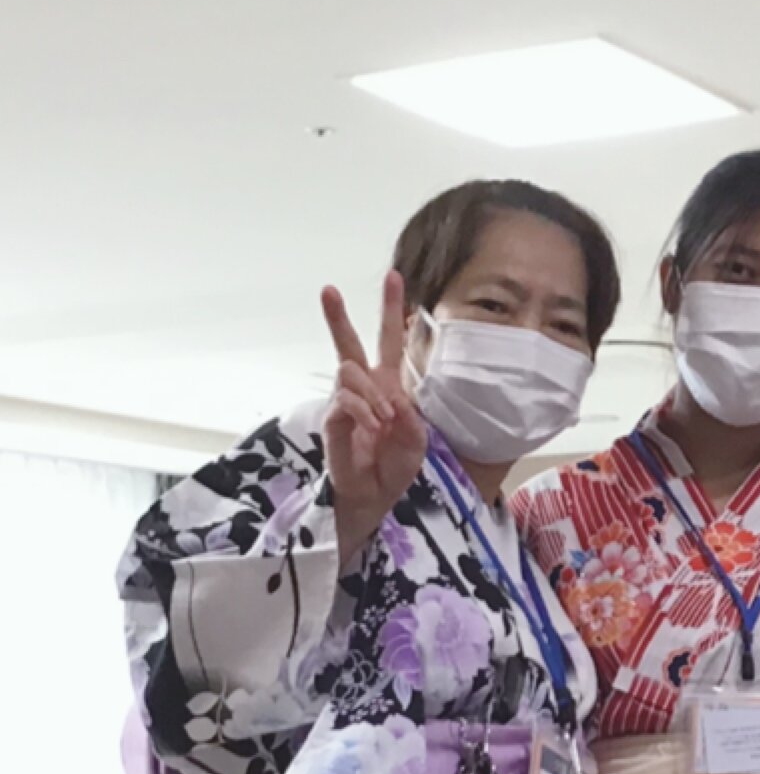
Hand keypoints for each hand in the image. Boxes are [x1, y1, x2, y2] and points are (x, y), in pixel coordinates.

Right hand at [320, 270, 426, 568]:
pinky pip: (343, 401)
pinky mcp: (332, 421)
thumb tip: (389, 399)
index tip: (393, 276)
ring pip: (349, 372)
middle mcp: (363, 388)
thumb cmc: (394, 466)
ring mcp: (344, 403)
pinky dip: (362, 410)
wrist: (374, 497)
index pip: (388, 341)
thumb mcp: (416, 440)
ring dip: (372, 393)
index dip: (392, 310)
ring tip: (383, 420)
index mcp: (387, 385)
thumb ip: (408, 416)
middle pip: (349, 344)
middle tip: (329, 289)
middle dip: (338, 317)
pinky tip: (372, 425)